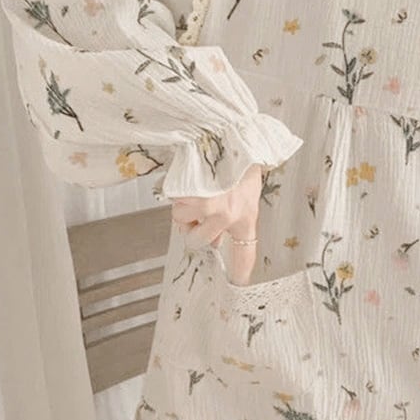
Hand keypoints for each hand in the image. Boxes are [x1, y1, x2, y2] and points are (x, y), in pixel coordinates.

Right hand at [170, 162, 262, 283]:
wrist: (225, 133)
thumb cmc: (237, 158)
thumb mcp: (245, 190)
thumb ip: (233, 216)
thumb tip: (216, 239)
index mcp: (245, 215)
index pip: (245, 253)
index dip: (241, 272)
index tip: (239, 286)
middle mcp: (225, 216)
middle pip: (198, 241)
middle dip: (194, 229)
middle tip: (201, 211)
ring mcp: (205, 207)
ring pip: (181, 221)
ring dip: (184, 207)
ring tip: (198, 187)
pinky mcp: (187, 196)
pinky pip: (174, 204)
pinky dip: (177, 194)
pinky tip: (191, 179)